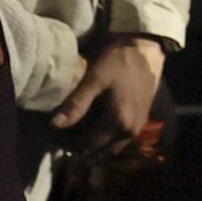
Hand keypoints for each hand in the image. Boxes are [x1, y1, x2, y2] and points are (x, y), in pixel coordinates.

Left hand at [50, 35, 167, 151]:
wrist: (147, 49)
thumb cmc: (120, 61)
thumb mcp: (95, 79)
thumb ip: (76, 104)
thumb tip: (55, 125)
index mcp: (118, 123)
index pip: (88, 145)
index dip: (70, 143)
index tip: (56, 134)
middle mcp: (130, 132)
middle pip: (100, 151)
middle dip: (82, 146)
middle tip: (66, 133)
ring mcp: (138, 128)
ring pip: (111, 147)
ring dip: (96, 144)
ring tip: (80, 129)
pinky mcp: (141, 120)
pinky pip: (120, 139)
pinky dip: (107, 137)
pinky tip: (97, 123)